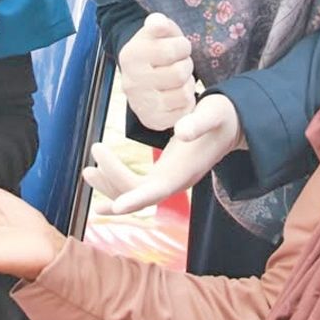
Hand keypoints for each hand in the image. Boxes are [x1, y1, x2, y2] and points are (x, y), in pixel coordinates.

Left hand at [82, 93, 243, 215]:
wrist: (231, 126)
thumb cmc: (221, 117)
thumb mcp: (213, 112)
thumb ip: (198, 122)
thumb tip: (180, 132)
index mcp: (185, 171)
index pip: (157, 190)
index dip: (137, 199)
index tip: (116, 206)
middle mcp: (175, 183)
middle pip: (138, 193)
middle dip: (113, 182)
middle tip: (92, 160)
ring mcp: (169, 182)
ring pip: (135, 194)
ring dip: (110, 187)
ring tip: (87, 172)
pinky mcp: (165, 176)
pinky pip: (137, 191)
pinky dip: (118, 193)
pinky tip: (101, 206)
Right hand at [119, 12, 196, 129]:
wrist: (142, 77)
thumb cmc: (156, 49)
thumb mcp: (158, 32)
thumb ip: (160, 24)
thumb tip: (157, 22)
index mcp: (131, 55)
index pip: (170, 51)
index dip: (182, 46)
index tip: (179, 46)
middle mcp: (131, 83)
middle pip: (179, 74)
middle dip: (186, 65)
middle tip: (180, 63)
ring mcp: (141, 105)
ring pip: (184, 94)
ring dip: (188, 84)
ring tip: (180, 78)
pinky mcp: (152, 121)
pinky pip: (184, 111)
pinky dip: (187, 101)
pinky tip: (178, 93)